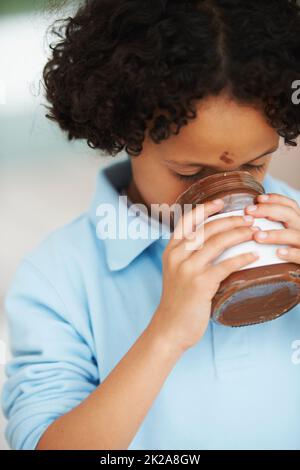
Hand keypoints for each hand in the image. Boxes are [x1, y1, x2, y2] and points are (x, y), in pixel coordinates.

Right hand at [150, 199, 259, 352]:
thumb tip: (213, 240)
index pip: (187, 220)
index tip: (222, 201)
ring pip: (217, 242)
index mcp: (171, 250)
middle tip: (248, 219)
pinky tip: (253, 256)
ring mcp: (187, 269)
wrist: (169, 328)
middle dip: (231, 220)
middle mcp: (177, 256)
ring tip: (254, 231)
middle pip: (207, 228)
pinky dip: (242, 258)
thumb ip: (187, 255)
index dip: (205, 208)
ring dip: (239, 234)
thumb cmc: (177, 300)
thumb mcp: (175, 272)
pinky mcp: (200, 284)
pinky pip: (226, 265)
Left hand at [245, 193, 299, 263]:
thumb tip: (247, 218)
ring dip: (275, 234)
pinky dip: (291, 253)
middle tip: (248, 211)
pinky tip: (278, 252)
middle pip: (290, 214)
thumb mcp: (284, 237)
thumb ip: (272, 226)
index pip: (290, 206)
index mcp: (297, 223)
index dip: (275, 199)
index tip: (258, 199)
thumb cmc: (290, 254)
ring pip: (294, 235)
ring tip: (257, 236)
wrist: (299, 273)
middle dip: (268, 210)